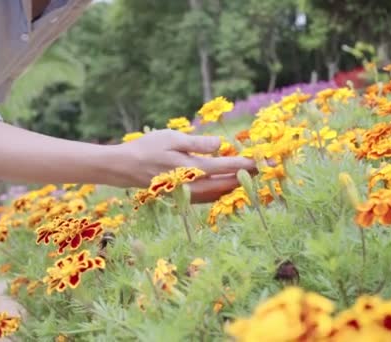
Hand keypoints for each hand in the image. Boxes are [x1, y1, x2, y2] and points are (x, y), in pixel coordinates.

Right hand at [112, 129, 255, 201]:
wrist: (125, 168)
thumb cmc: (147, 148)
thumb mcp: (172, 138)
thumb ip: (198, 143)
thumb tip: (221, 145)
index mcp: (191, 167)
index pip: (226, 167)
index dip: (246, 165)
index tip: (264, 162)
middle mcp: (192, 184)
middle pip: (226, 183)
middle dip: (247, 176)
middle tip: (265, 169)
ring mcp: (187, 193)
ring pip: (218, 193)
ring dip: (236, 185)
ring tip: (251, 178)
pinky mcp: (181, 195)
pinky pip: (207, 198)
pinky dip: (220, 193)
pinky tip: (227, 188)